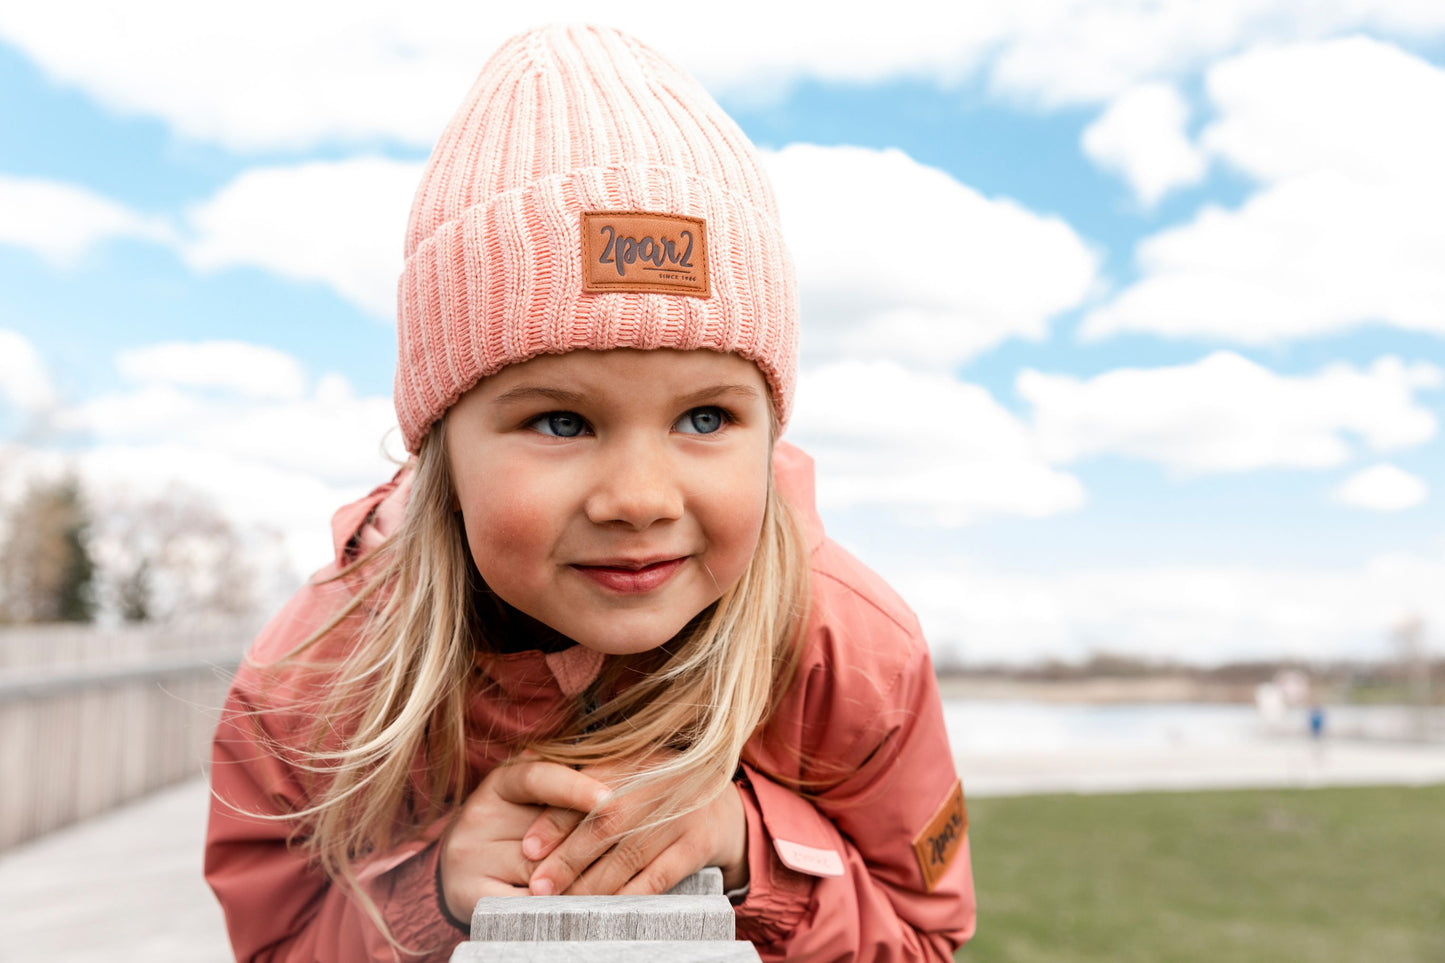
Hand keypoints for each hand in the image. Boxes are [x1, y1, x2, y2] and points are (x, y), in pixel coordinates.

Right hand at [438, 756, 610, 921]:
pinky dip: (555, 905)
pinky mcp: (467, 893)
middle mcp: (479, 816)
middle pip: (544, 836)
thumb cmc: (517, 821)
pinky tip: (581, 903)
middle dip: (588, 847)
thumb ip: (567, 780)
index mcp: (500, 783)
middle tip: (631, 845)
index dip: (575, 788)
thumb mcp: (537, 792)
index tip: (610, 798)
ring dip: (577, 880)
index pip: (537, 779)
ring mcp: (469, 857)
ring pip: (537, 874)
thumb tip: (617, 778)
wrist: (464, 861)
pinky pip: (522, 904)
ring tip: (615, 879)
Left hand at [521, 762, 747, 896]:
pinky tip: (606, 910)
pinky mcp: (697, 846)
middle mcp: (656, 784)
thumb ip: (586, 786)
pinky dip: (628, 897)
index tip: (528, 849)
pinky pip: (658, 879)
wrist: (724, 805)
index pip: (587, 791)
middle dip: (568, 860)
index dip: (554, 821)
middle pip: (605, 824)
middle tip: (539, 887)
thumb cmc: (658, 791)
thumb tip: (531, 824)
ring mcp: (679, 815)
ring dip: (592, 885)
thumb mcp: (628, 774)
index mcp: (632, 762)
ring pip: (628, 856)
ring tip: (564, 904)